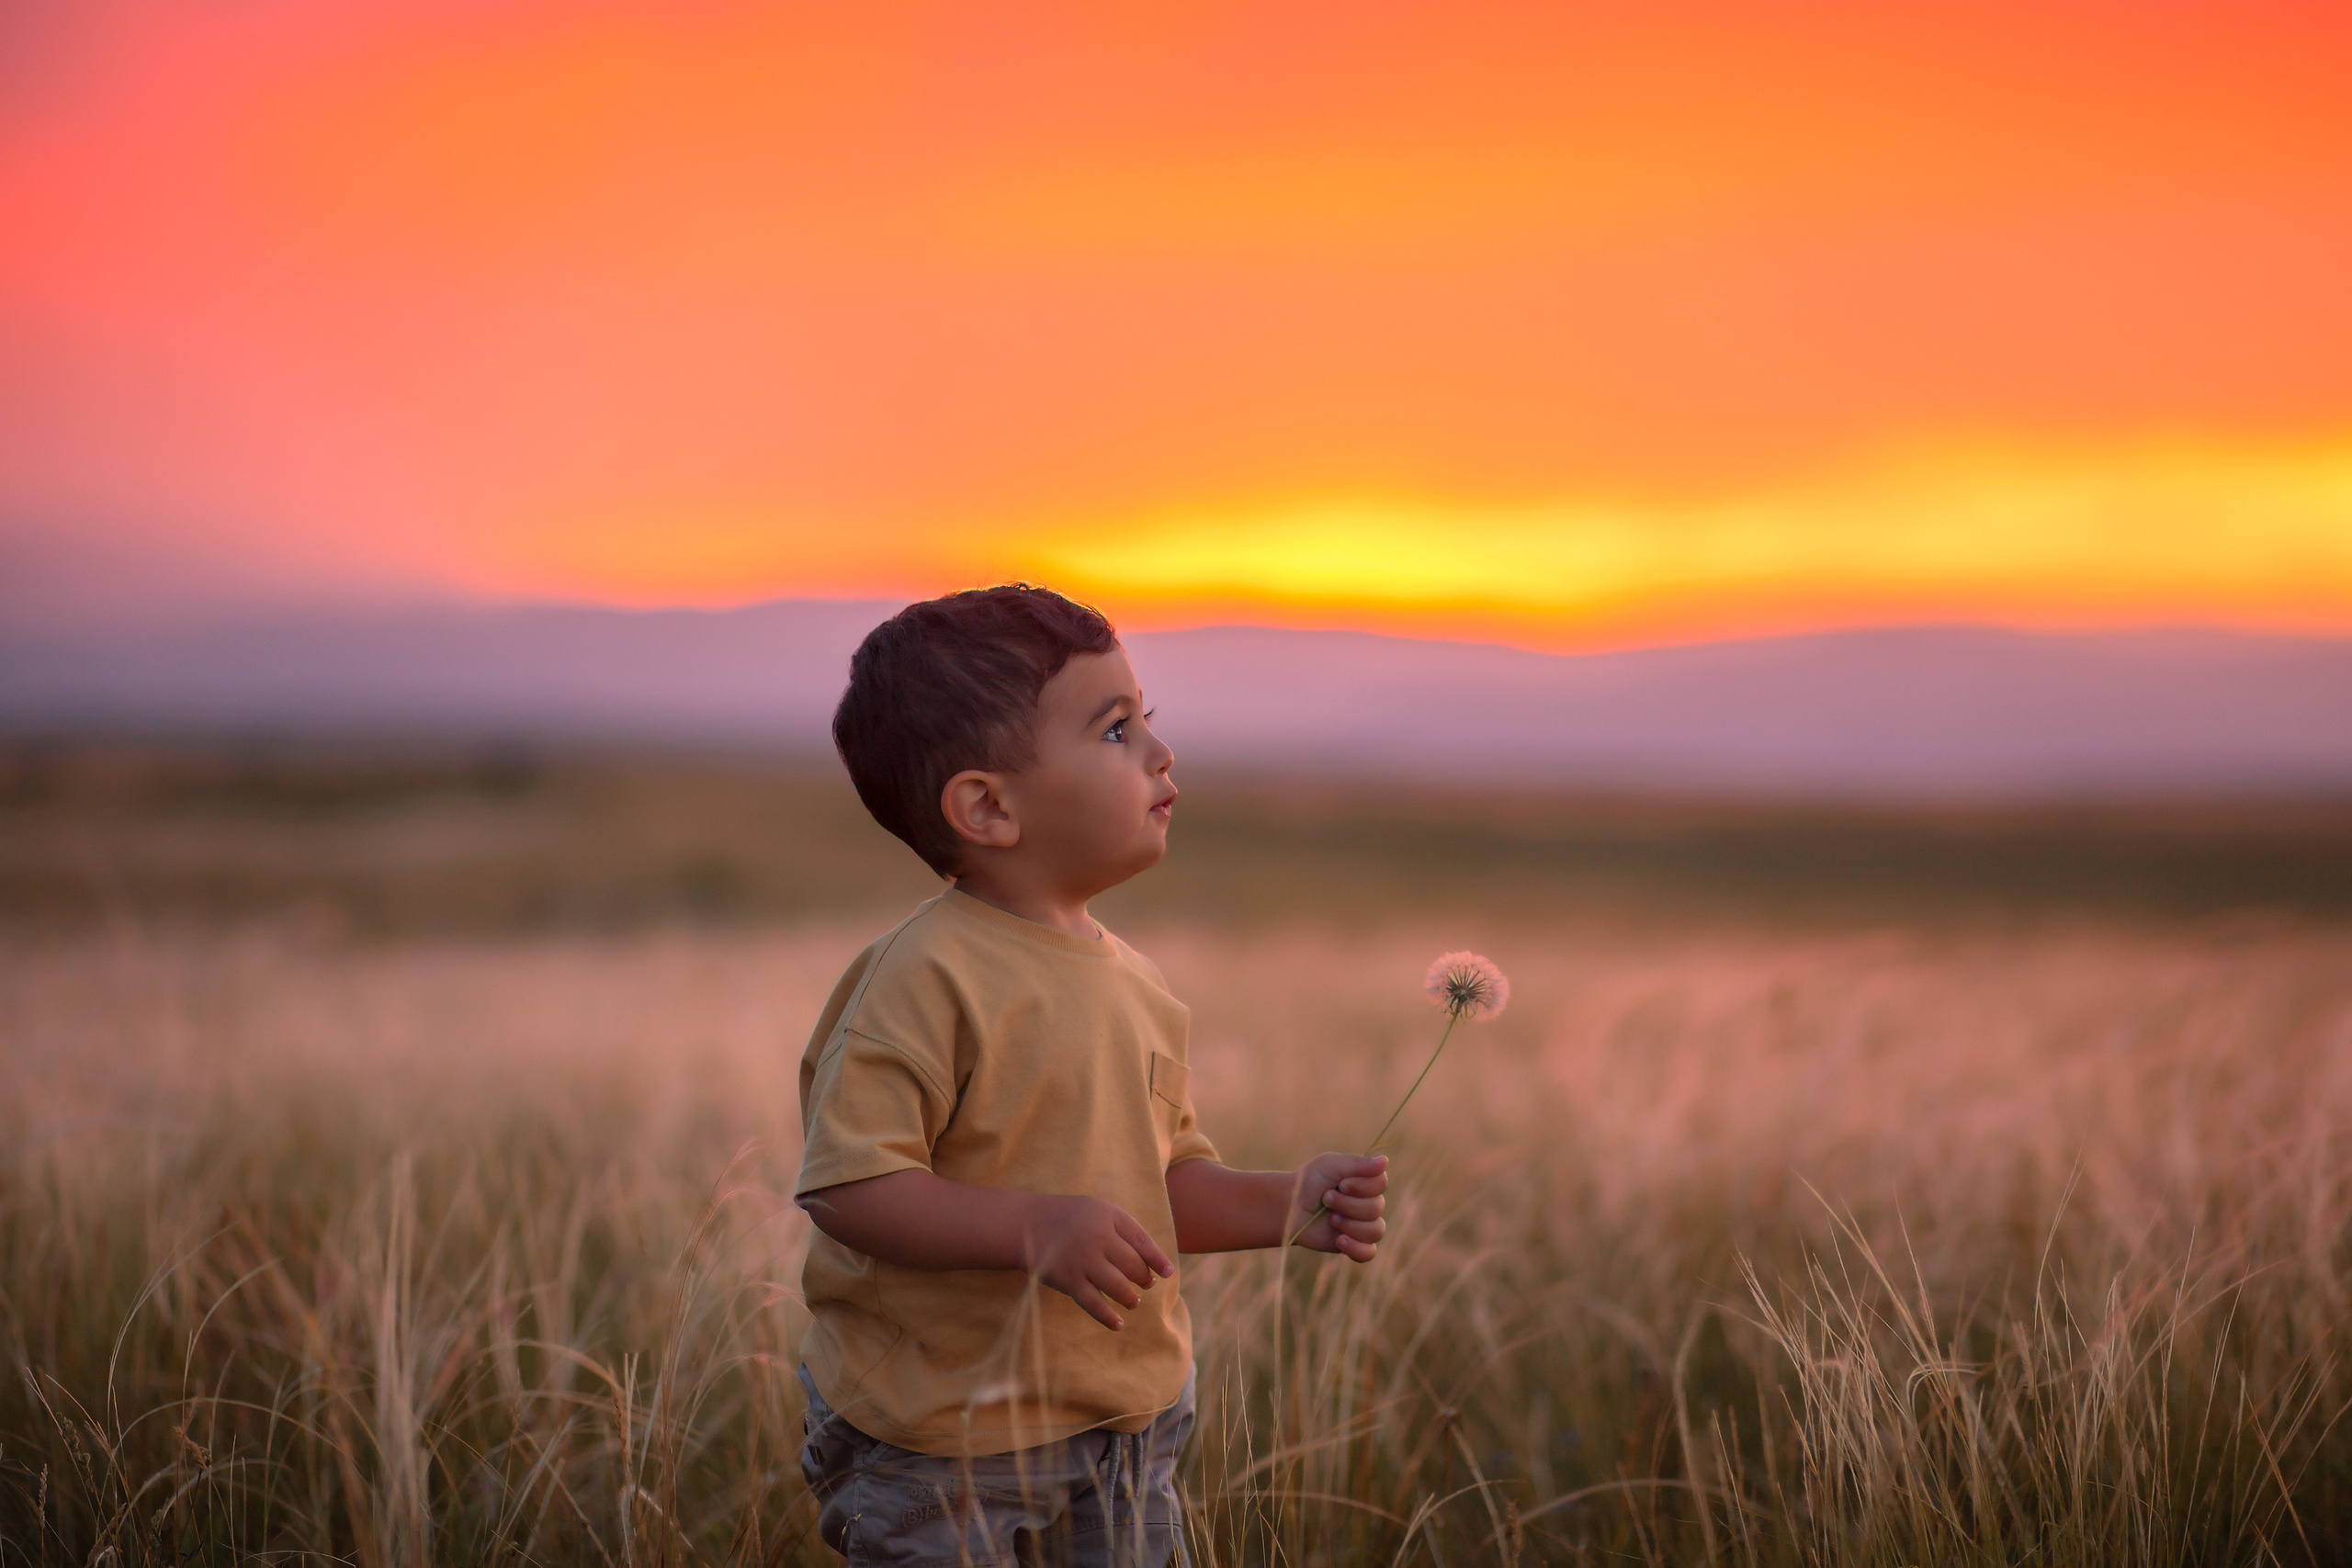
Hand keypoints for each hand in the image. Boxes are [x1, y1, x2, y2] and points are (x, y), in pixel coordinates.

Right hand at [1019, 1194, 1174, 1330]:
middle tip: (1145, 1284)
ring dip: (1130, 1298)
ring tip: (1133, 1301)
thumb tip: (1150, 1258)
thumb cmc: (1067, 1217)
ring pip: (1118, 1287)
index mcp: (1108, 1217)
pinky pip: (1094, 1303)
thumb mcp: (1097, 1210)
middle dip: (1143, 1279)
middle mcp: (1098, 1237)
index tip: (1168, 1273)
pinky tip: (1117, 1323)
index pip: (1142, 1241)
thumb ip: (1121, 1228)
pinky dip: (1108, 1316)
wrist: (1025, 1224)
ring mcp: (1083, 1260)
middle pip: (1133, 1266)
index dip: (1157, 1259)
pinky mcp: (1069, 1280)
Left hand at [1287, 1153, 1388, 1261]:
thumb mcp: (1330, 1165)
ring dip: (1350, 1224)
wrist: (1289, 1206)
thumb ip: (1357, 1164)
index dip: (1361, 1186)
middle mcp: (1369, 1204)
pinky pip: (1369, 1252)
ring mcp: (1363, 1226)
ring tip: (1331, 1219)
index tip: (1340, 1184)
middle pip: (1376, 1207)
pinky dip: (1356, 1248)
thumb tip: (1385, 1161)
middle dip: (1348, 1204)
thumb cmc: (1310, 1182)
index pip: (1381, 1184)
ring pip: (1376, 1230)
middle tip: (1326, 1199)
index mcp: (1366, 1183)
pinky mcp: (1353, 1245)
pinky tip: (1340, 1240)